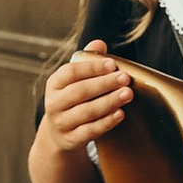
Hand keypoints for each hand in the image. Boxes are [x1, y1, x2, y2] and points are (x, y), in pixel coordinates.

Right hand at [39, 41, 132, 162]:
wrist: (59, 133)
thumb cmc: (73, 99)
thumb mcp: (75, 80)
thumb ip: (87, 60)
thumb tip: (100, 43)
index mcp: (54, 84)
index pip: (70, 72)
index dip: (91, 67)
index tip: (112, 64)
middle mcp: (54, 103)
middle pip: (80, 92)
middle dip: (104, 84)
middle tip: (125, 78)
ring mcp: (61, 123)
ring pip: (86, 112)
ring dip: (109, 102)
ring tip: (128, 94)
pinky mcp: (71, 139)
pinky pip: (90, 131)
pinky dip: (107, 122)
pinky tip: (120, 113)